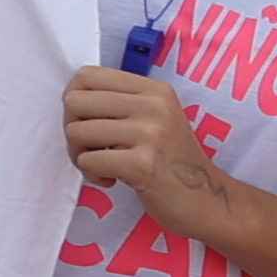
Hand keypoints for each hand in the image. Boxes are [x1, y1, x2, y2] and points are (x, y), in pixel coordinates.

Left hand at [62, 66, 229, 230]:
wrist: (207, 200)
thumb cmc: (171, 161)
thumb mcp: (155, 119)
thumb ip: (120, 103)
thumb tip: (69, 97)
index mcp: (154, 89)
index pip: (87, 75)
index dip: (75, 100)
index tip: (87, 123)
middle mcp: (153, 105)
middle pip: (75, 101)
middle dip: (72, 129)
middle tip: (91, 149)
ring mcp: (150, 133)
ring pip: (76, 131)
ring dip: (80, 155)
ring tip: (102, 167)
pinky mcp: (142, 164)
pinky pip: (88, 160)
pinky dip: (91, 174)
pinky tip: (111, 180)